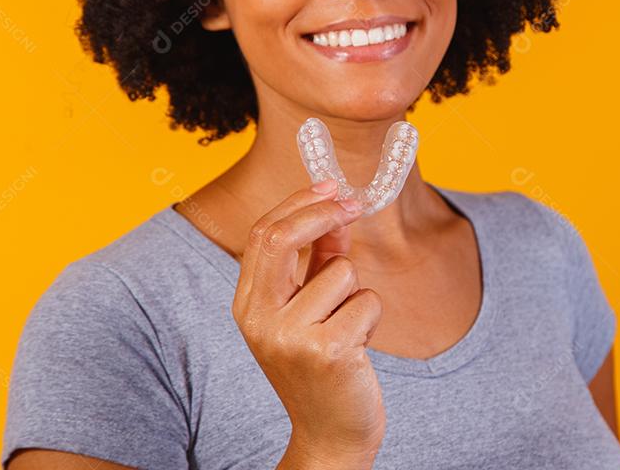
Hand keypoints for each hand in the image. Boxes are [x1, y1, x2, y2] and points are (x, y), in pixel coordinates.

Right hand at [232, 179, 385, 467]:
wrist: (330, 435)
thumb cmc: (323, 366)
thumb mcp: (310, 309)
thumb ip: (319, 261)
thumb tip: (338, 212)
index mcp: (247, 305)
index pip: (262, 234)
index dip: (299, 202)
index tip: (331, 185)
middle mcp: (258, 320)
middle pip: (281, 238)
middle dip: (323, 211)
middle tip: (354, 203)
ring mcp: (289, 337)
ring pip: (341, 271)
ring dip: (357, 293)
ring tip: (349, 328)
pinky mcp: (326, 351)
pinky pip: (366, 301)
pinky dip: (372, 318)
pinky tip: (359, 348)